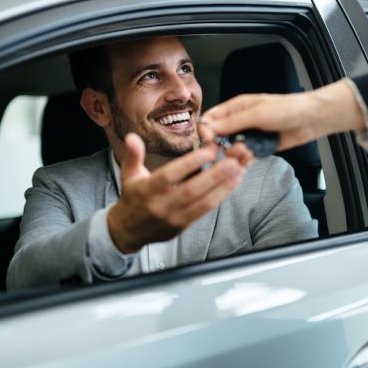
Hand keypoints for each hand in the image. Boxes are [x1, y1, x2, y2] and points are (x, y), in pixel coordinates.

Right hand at [106, 133, 247, 253]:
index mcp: (146, 190)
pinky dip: (220, 196)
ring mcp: (174, 218)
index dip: (189, 164)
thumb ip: (133, 155)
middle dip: (214, 176)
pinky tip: (232, 183)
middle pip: (191, 191)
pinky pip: (205, 211)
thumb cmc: (132, 197)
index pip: (169, 176)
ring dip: (223, 186)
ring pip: (203, 202)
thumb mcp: (129, 174)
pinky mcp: (184, 226)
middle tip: (232, 161)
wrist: (129, 231)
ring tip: (239, 170)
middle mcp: (161, 205)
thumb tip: (132, 136)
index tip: (208, 151)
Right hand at [200, 80, 365, 150]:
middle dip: (221, 146)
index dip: (206, 131)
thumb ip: (233, 122)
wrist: (311, 119)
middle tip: (231, 151)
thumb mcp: (257, 113)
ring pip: (231, 150)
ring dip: (235, 155)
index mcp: (236, 108)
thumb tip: (209, 127)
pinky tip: (250, 159)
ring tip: (247, 153)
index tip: (209, 141)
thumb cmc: (287, 109)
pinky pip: (245, 158)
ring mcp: (249, 136)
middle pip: (218, 137)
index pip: (210, 119)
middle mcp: (240, 122)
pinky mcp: (259, 148)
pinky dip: (245, 161)